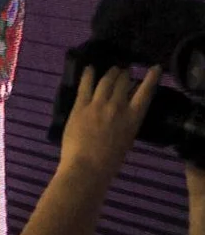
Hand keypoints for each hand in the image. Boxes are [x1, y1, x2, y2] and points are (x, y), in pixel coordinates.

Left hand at [56, 66, 160, 185]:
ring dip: (110, 73)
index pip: (145, 92)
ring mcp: (98, 105)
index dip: (151, 78)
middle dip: (124, 74)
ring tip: (112, 69)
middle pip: (123, 83)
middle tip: (124, 71)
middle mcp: (118, 107)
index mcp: (134, 118)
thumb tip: (126, 110)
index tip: (155, 68)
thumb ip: (127, 122)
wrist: (88, 166)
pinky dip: (88, 75)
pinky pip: (85, 86)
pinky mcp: (80, 106)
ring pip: (106, 81)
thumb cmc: (110, 160)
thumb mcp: (127, 139)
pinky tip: (89, 68)